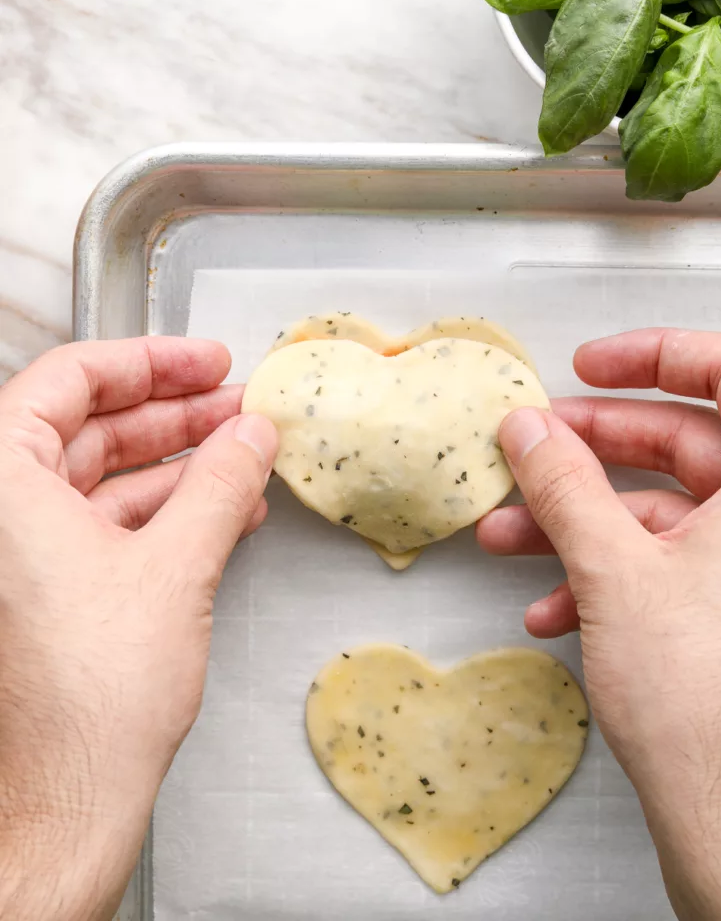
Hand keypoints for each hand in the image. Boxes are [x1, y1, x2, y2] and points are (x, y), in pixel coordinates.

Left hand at [0, 338, 276, 920]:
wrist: (67, 802)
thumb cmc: (91, 699)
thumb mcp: (177, 565)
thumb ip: (221, 482)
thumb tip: (253, 433)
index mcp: (1, 483)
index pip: (70, 379)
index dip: (149, 360)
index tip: (206, 360)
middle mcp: (1, 512)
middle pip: (89, 426)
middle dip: (174, 413)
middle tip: (235, 403)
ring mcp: (21, 553)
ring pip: (103, 478)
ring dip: (178, 464)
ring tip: (244, 453)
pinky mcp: (48, 590)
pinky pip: (107, 524)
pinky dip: (166, 510)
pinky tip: (222, 508)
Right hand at [478, 329, 720, 920]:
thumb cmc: (707, 704)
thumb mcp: (613, 569)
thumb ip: (565, 484)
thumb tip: (529, 429)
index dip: (655, 354)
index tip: (591, 365)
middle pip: (685, 440)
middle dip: (594, 447)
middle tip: (534, 446)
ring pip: (664, 507)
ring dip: (581, 516)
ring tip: (510, 530)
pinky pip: (666, 560)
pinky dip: (605, 568)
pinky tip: (552, 601)